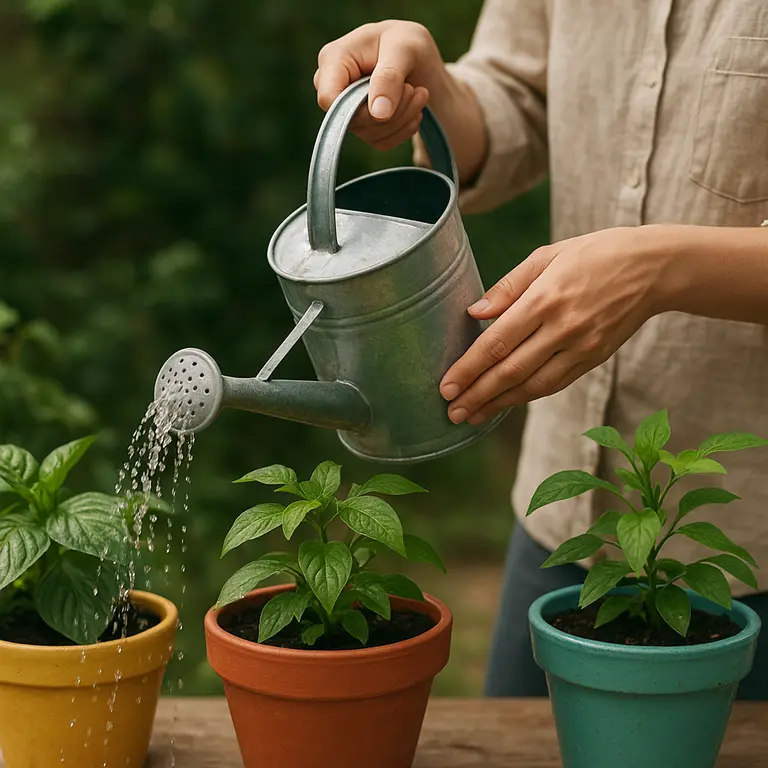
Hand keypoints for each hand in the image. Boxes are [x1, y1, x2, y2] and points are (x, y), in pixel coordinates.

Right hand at [314, 20, 486, 180]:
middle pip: (352, 121)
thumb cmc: (406, 42)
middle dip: (392, 112)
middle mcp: (334, 87)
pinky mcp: (362, 126)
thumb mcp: (404, 47)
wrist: (418, 58)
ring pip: (369, 134)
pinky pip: (380, 142)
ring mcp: (346, 110)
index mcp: (333, 59)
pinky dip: (403, 130)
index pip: (330, 100)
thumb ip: (389, 76)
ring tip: (419, 94)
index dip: (360, 108)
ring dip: (402, 120)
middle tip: (415, 90)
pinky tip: (414, 110)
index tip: (395, 96)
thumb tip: (378, 114)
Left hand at [439, 226, 668, 423]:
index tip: (446, 386)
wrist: (654, 268)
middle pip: (510, 371)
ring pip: (532, 384)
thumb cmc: (594, 254)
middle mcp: (563, 327)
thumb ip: (508, 287)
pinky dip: (527, 396)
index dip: (469, 368)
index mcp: (545, 298)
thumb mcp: (547, 256)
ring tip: (471, 415)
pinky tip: (505, 403)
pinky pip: (554, 383)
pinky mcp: (594, 359)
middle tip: (451, 411)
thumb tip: (474, 312)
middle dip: (477, 394)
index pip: (497, 342)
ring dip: (498, 403)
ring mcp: (581, 347)